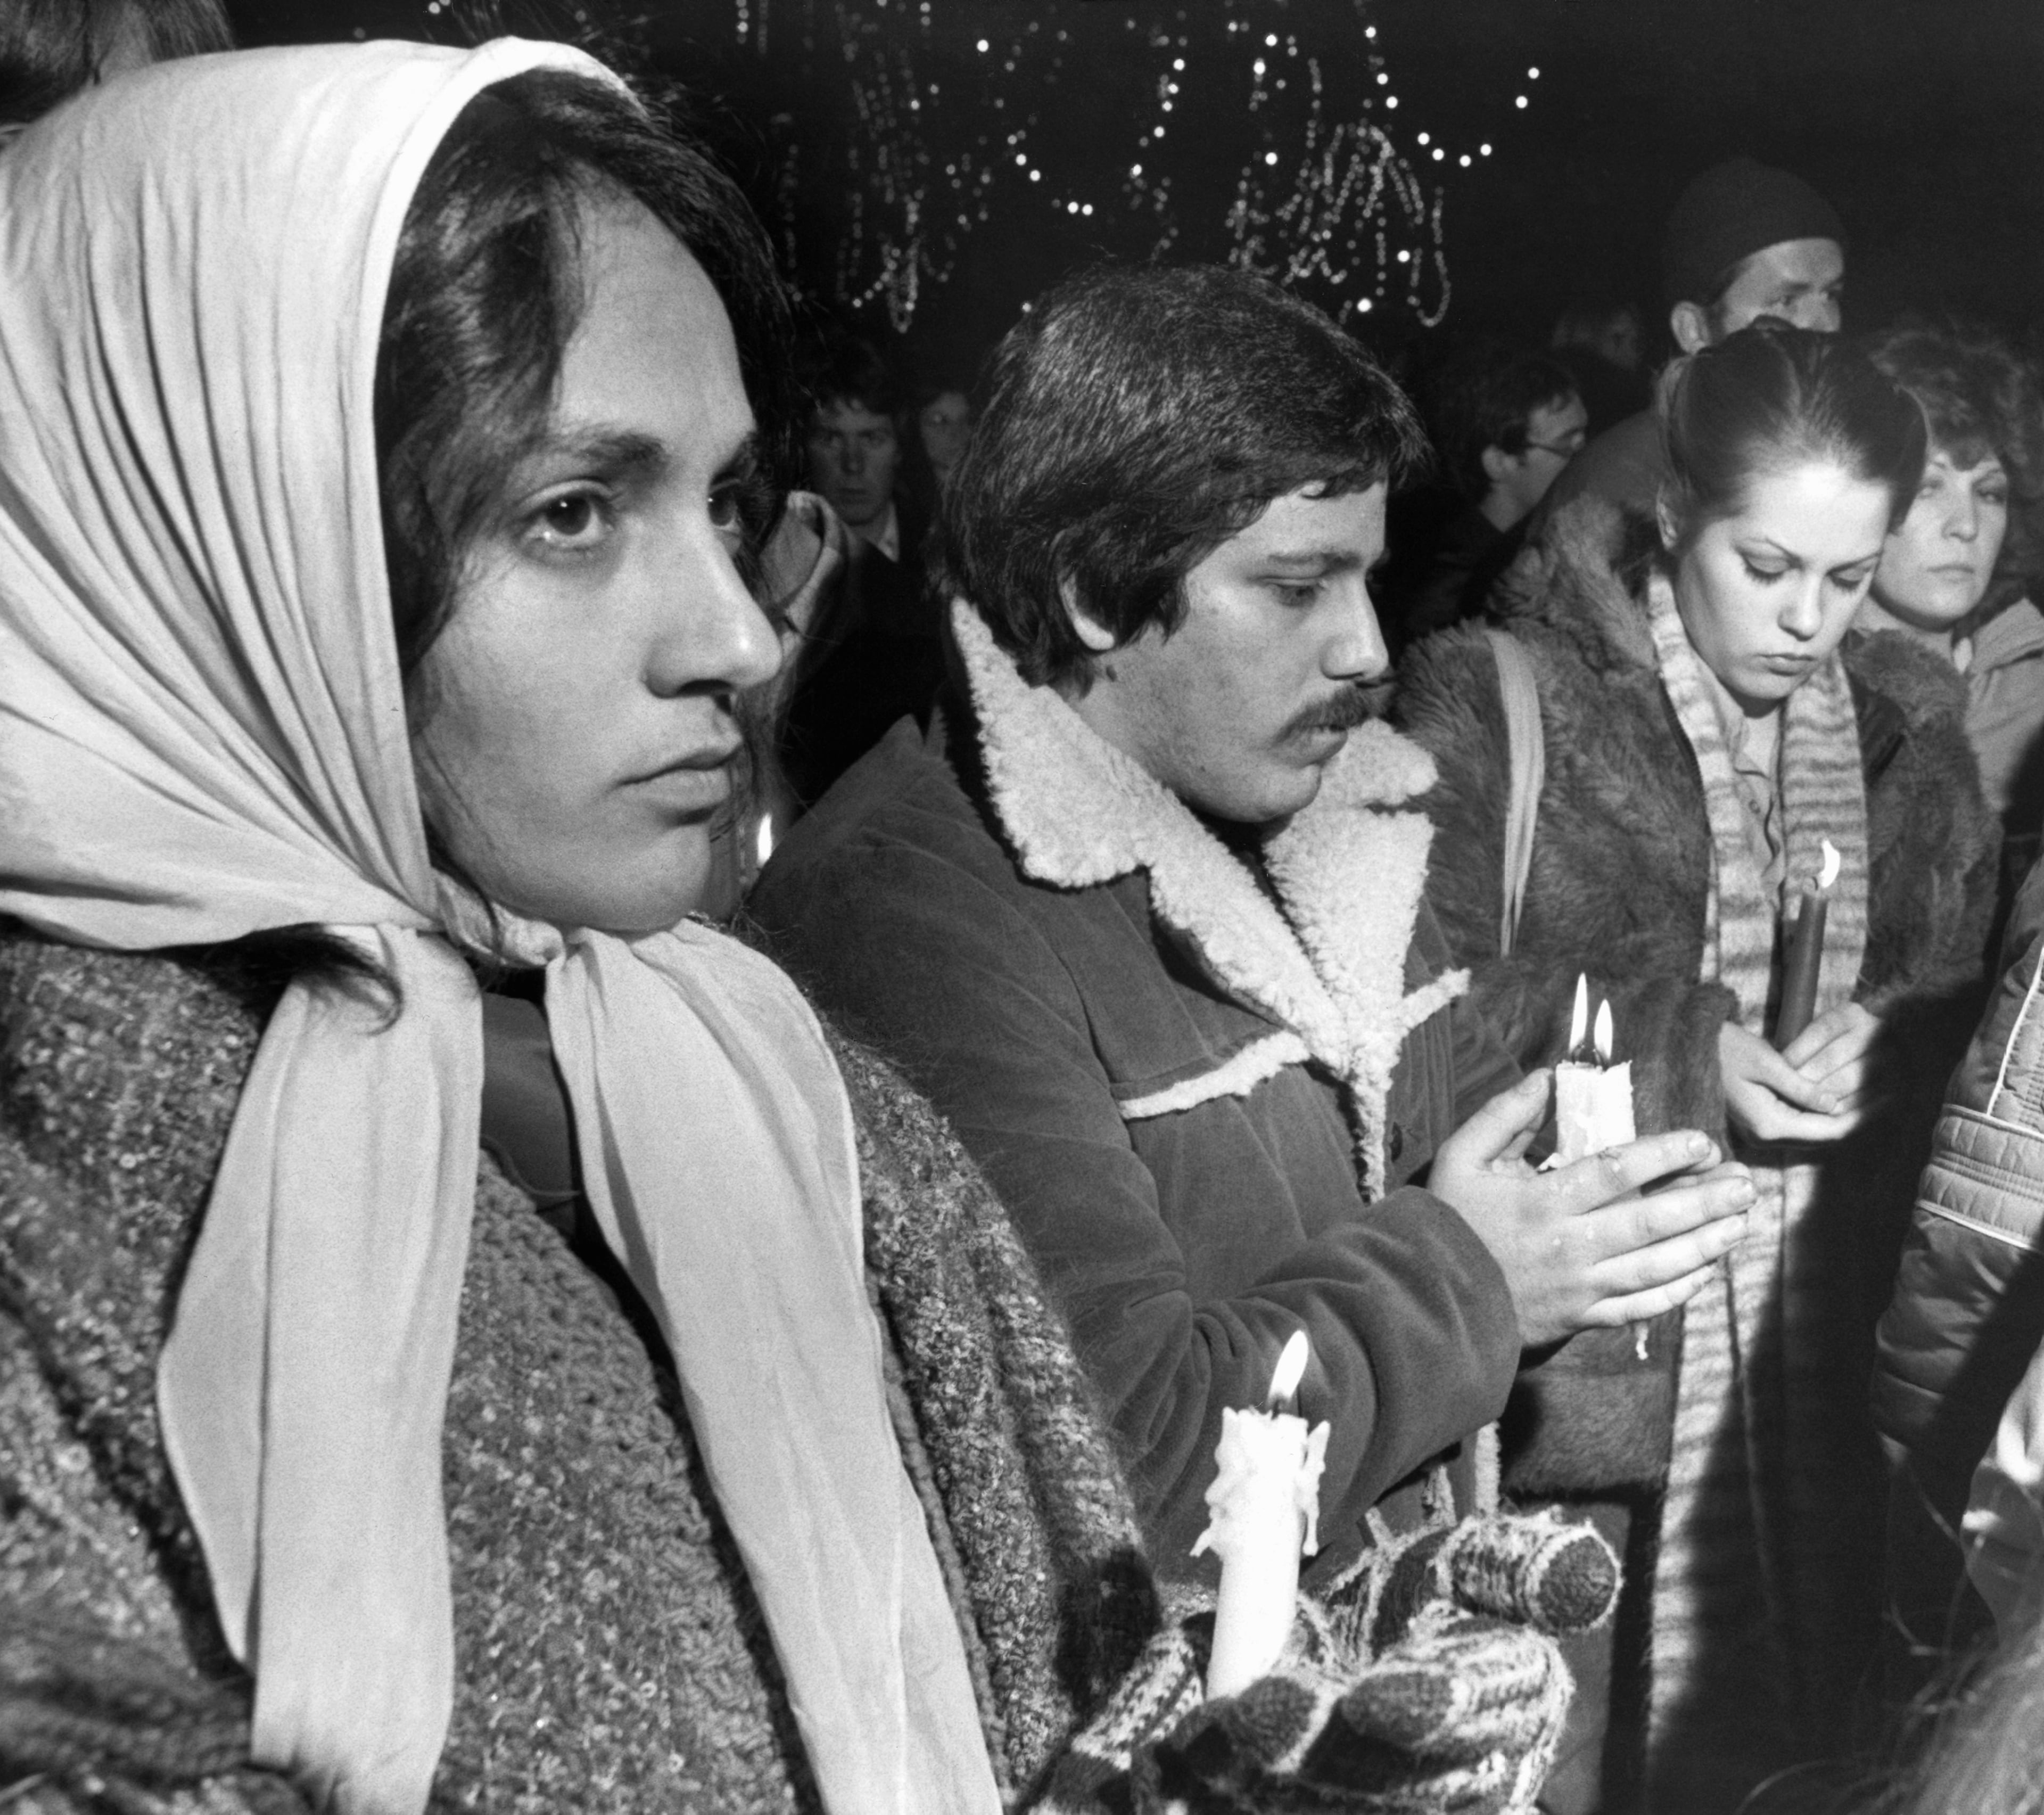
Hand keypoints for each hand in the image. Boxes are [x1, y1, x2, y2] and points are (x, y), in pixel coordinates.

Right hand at [1430, 1070, 1753, 1347]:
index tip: (1701, 1142)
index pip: (1616, 1170)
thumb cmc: (1447, 1220)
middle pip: (1652, 1220)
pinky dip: (1677, 1291)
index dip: (1665, 1155)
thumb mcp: (1462, 1156)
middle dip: (1705, 1201)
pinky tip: (1705, 1273)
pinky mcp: (1581, 1318)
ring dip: (1705, 1244)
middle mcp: (1570, 1244)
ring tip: (1741, 1224)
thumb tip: (1546, 1077)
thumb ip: (1505, 1115)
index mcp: (1544, 1200)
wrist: (1427, 1296)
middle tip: (1747, 1184)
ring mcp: (1580, 1286)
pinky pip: (1641, 1306)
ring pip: (1657, 1265)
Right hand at [1721, 1006, 1878, 1144]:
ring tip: (1872, 1100)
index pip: (1829, 1130)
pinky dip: (1822, 1116)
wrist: (1687, 1051)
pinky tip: (1839, 1100)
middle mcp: (1765, 1137)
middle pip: (1824, 1137)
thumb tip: (1835, 1104)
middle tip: (1890, 1099)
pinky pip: (1800, 1127)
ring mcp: (1760, 1133)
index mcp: (1769, 1125)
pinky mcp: (1758, 1124)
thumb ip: (1802, 1088)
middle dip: (1857, 1119)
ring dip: (1841, 1118)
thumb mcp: (1767, 1064)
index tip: (1892, 1100)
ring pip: (1813, 1133)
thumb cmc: (1724, 1050)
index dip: (1863, 1117)